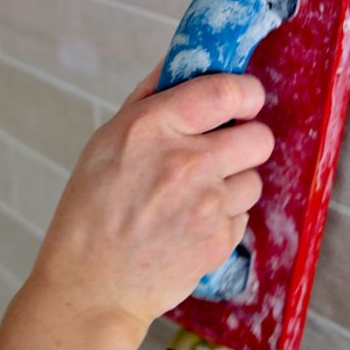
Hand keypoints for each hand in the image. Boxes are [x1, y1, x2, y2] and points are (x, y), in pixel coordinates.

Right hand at [26, 65, 273, 330]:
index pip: (226, 91)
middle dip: (247, 140)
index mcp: (153, 127)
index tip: (243, 99)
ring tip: (195, 197)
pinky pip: (242, 215)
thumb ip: (149, 98)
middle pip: (258, 136)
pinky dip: (223, 218)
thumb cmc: (90, 211)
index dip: (246, 93)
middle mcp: (187, 161)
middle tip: (224, 150)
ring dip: (233, 184)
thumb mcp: (106, 141)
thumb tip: (179, 62)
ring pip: (254, 178)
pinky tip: (189, 225)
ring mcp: (208, 203)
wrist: (92, 286)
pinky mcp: (220, 238)